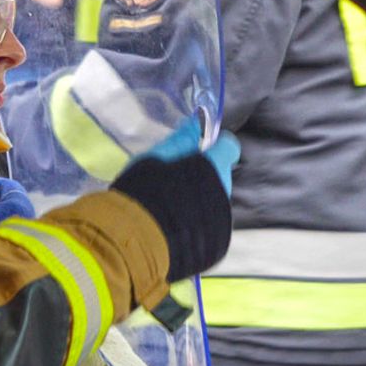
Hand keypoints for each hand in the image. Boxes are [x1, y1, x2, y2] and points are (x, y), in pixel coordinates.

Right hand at [111, 120, 236, 282]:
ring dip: (196, 199)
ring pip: (212, 200)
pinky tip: (172, 225)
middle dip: (199, 176)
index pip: (227, 147)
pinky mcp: (215, 243)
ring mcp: (221, 218)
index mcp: (213, 166)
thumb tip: (195, 123)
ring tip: (168, 207)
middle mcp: (223, 191)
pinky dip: (195, 221)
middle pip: (217, 175)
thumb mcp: (155, 158)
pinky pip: (208, 223)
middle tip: (170, 183)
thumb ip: (179, 141)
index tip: (189, 153)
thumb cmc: (143, 192)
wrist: (138, 243)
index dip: (210, 147)